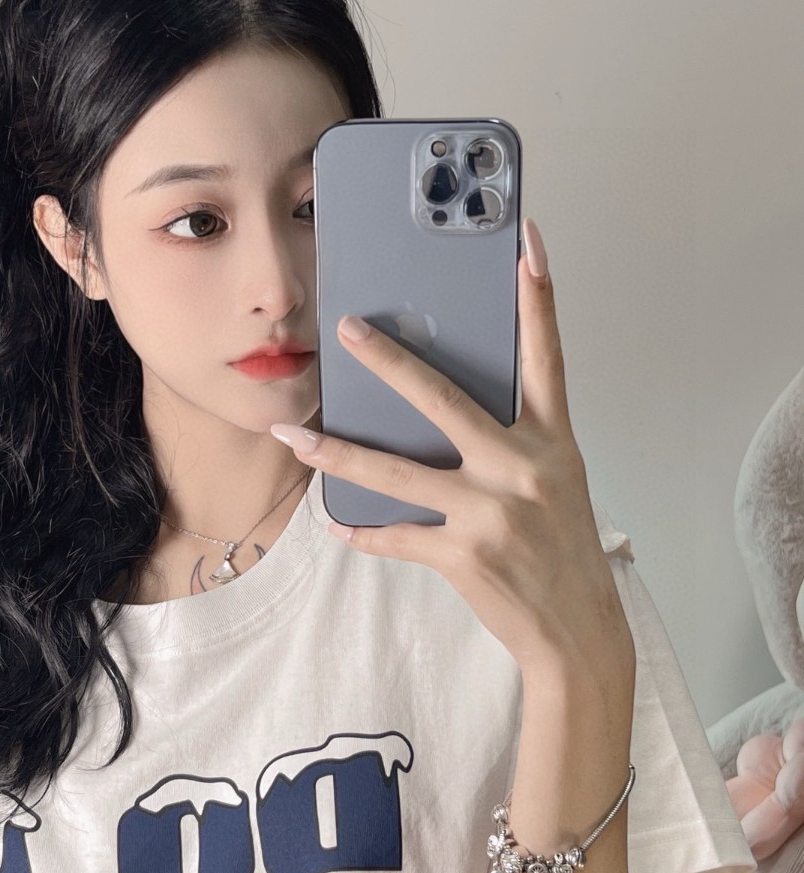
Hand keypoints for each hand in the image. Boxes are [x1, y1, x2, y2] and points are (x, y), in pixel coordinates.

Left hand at [270, 218, 633, 678]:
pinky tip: (335, 522)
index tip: (524, 241)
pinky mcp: (466, 555)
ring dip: (338, 455)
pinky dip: (362, 532)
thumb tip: (446, 411)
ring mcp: (492, 512)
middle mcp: (522, 468)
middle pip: (445, 400)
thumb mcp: (555, 481)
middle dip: (390, 362)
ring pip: (398, 473)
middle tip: (346, 330)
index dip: (538, 295)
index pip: (546, 354)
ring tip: (294, 438)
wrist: (578, 631)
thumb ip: (511, 442)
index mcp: (551, 441)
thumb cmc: (563, 551)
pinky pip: (396, 536)